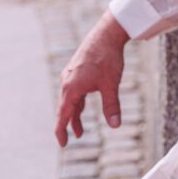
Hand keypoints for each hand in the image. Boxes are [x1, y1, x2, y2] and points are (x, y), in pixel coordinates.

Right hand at [55, 10, 128, 145]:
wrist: (107, 34)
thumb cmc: (108, 58)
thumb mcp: (111, 85)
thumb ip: (112, 106)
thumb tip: (115, 125)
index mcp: (72, 87)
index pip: (63, 115)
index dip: (61, 131)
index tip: (62, 144)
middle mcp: (67, 81)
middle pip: (65, 108)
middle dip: (69, 125)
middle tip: (71, 140)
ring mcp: (70, 75)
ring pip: (70, 100)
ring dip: (74, 114)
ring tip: (80, 129)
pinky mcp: (76, 70)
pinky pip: (73, 91)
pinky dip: (77, 102)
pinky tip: (82, 106)